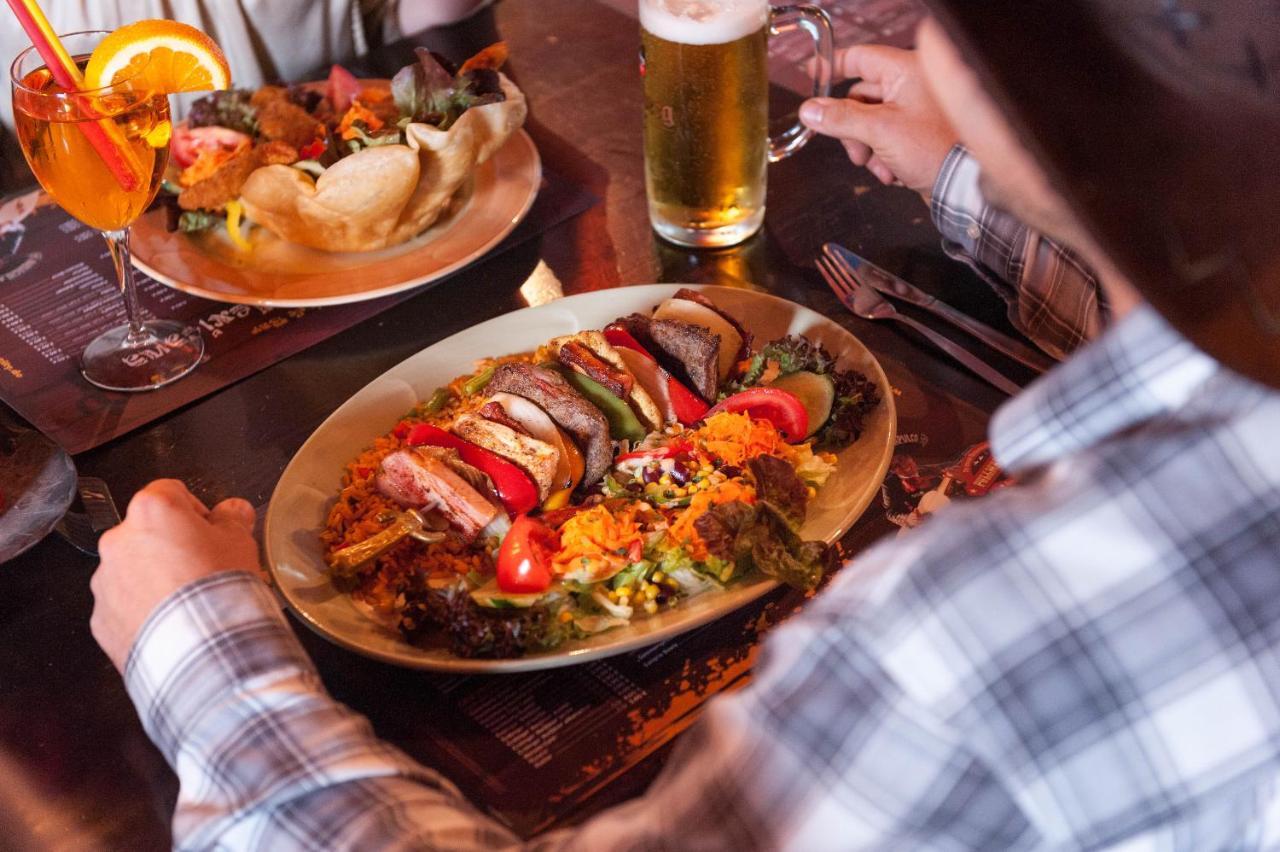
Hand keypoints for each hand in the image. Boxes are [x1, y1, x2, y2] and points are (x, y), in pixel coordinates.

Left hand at [90, 479, 261, 671]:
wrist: (200, 647)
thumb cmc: (219, 587)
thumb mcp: (241, 543)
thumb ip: (233, 519)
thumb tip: (233, 511)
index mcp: (152, 510)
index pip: (171, 492)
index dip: (195, 511)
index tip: (211, 532)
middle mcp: (119, 540)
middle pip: (147, 533)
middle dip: (172, 547)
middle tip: (203, 570)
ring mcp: (106, 581)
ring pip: (133, 571)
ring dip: (156, 579)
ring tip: (190, 603)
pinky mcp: (101, 618)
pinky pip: (125, 607)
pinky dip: (145, 612)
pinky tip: (174, 624)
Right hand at [800, 45, 957, 196]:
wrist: (963, 184)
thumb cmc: (935, 149)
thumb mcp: (879, 131)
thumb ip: (840, 118)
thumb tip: (811, 111)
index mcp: (905, 71)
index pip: (859, 58)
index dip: (833, 67)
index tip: (813, 77)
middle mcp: (910, 85)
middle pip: (859, 98)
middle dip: (853, 131)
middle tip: (857, 151)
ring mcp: (913, 110)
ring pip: (869, 123)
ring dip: (867, 149)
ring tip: (880, 167)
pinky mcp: (915, 133)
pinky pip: (884, 139)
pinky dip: (882, 157)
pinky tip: (893, 172)